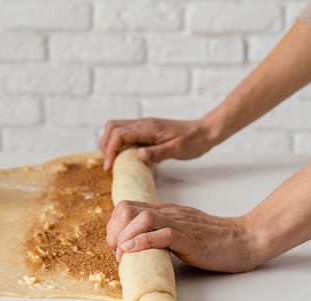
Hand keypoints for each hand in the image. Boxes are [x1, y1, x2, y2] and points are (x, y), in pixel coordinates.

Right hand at [99, 117, 214, 169]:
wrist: (204, 132)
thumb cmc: (193, 141)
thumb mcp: (177, 150)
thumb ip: (157, 153)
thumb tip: (138, 156)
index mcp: (148, 128)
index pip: (118, 134)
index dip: (110, 150)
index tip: (110, 166)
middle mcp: (143, 124)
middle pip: (112, 127)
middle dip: (105, 145)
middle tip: (109, 164)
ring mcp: (143, 126)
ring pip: (116, 128)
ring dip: (110, 143)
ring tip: (113, 160)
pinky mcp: (146, 130)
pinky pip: (125, 133)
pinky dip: (118, 143)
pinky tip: (125, 157)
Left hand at [106, 200, 258, 272]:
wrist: (245, 239)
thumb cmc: (213, 239)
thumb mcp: (179, 230)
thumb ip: (160, 231)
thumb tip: (135, 245)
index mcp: (164, 209)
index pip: (126, 206)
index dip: (113, 225)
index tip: (115, 245)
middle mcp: (168, 212)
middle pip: (127, 209)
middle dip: (114, 231)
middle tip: (117, 252)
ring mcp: (180, 223)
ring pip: (142, 218)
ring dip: (125, 236)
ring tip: (123, 254)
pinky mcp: (191, 238)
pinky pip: (164, 234)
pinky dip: (144, 241)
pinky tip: (133, 250)